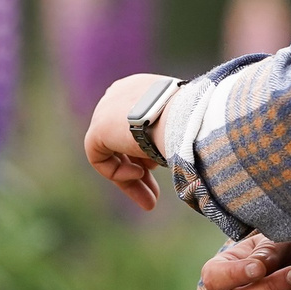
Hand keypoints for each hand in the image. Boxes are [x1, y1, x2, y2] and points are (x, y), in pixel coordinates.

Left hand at [84, 74, 174, 211]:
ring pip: (113, 154)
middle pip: (121, 142)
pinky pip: (100, 159)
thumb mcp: (182, 124)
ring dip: (131, 182)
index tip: (160, 170)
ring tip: (151, 201)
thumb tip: (168, 154)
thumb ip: (168, 133)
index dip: (146, 152)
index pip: (134, 124)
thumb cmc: (193, 121)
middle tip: (154, 198)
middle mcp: (119, 95)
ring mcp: (105, 110)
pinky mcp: (97, 129)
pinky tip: (140, 173)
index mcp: (139, 88)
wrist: (184, 117)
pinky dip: (118, 173)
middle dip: (140, 173)